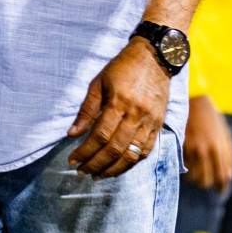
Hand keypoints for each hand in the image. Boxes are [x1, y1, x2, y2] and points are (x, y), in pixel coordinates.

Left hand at [67, 39, 170, 179]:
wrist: (155, 57)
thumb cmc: (122, 67)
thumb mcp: (98, 82)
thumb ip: (87, 109)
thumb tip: (72, 133)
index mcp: (119, 102)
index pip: (99, 136)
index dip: (85, 152)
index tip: (72, 160)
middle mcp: (136, 115)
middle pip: (115, 149)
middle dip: (96, 164)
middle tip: (82, 172)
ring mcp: (150, 121)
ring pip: (132, 155)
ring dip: (113, 169)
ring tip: (98, 175)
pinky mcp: (159, 124)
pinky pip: (146, 151)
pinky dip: (132, 163)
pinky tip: (119, 167)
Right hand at [182, 94, 231, 190]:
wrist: (192, 98)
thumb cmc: (211, 116)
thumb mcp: (224, 134)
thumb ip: (229, 155)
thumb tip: (231, 174)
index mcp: (219, 147)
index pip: (222, 176)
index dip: (222, 187)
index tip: (220, 190)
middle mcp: (205, 150)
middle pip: (206, 181)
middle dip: (208, 184)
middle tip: (208, 181)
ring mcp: (190, 148)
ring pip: (192, 177)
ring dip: (195, 179)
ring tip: (197, 174)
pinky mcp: (179, 145)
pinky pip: (183, 167)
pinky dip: (186, 170)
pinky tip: (189, 165)